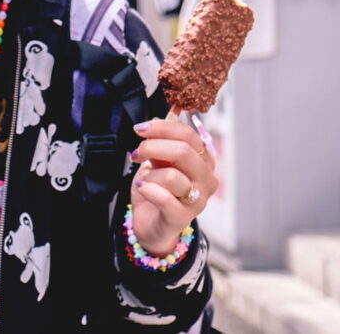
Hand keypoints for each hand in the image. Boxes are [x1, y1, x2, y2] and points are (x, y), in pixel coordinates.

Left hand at [129, 116, 218, 255]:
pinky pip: (165, 198)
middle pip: (184, 152)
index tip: (139, 129)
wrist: (150, 223)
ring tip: (144, 178)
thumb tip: (158, 120)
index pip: (189, 135)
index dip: (162, 128)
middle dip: (153, 147)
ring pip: (173, 176)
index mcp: (203, 161)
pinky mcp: (182, 217)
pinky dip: (148, 189)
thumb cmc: (156, 189)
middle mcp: (206, 179)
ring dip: (150, 173)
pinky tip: (142, 187)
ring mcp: (197, 200)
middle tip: (136, 152)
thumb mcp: (158, 162)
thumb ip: (162, 144)